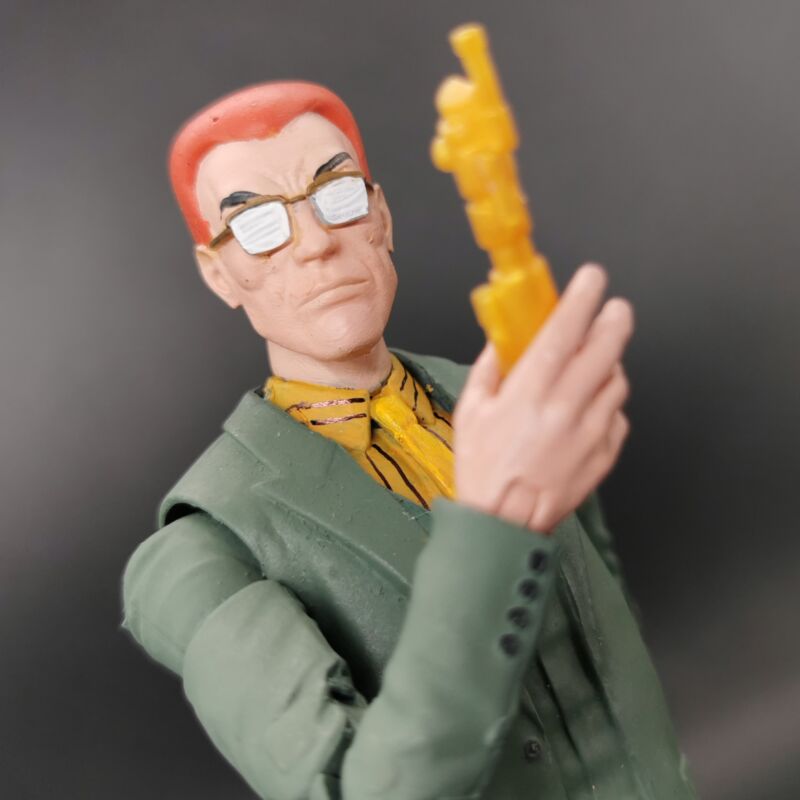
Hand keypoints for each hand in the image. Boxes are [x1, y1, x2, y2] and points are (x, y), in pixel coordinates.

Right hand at [453, 264, 632, 532]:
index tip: (592, 278)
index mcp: (528, 393)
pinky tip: (589, 406)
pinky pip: (617, 415)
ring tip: (594, 363)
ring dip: (610, 363)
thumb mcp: (471, 411)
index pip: (563, 332)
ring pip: (617, 381)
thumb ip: (490, 368)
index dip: (581, 298)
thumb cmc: (481, 467)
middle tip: (614, 309)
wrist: (503, 524)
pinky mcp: (605, 453)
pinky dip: (608, 403)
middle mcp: (565, 408)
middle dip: (614, 319)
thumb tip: (504, 337)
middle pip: (605, 348)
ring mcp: (591, 432)